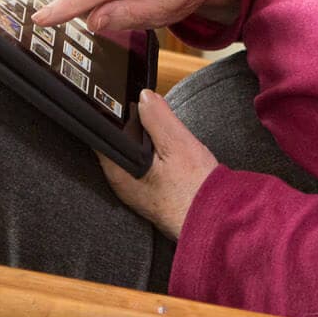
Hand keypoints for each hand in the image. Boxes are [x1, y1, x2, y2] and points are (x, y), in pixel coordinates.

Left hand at [97, 88, 219, 239]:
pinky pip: (144, 168)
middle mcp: (121, 184)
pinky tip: (169, 154)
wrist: (215, 219)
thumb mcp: (177, 143)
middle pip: (118, 145)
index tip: (123, 101)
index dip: (112, 115)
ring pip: (132, 156)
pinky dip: (153, 157)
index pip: (102, 136)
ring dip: (144, 142)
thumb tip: (144, 97)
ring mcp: (135, 192)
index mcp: (119, 171)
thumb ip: (157, 117)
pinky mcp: (150, 195)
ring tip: (163, 136)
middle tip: (150, 116)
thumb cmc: (195, 189)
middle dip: (131, 127)